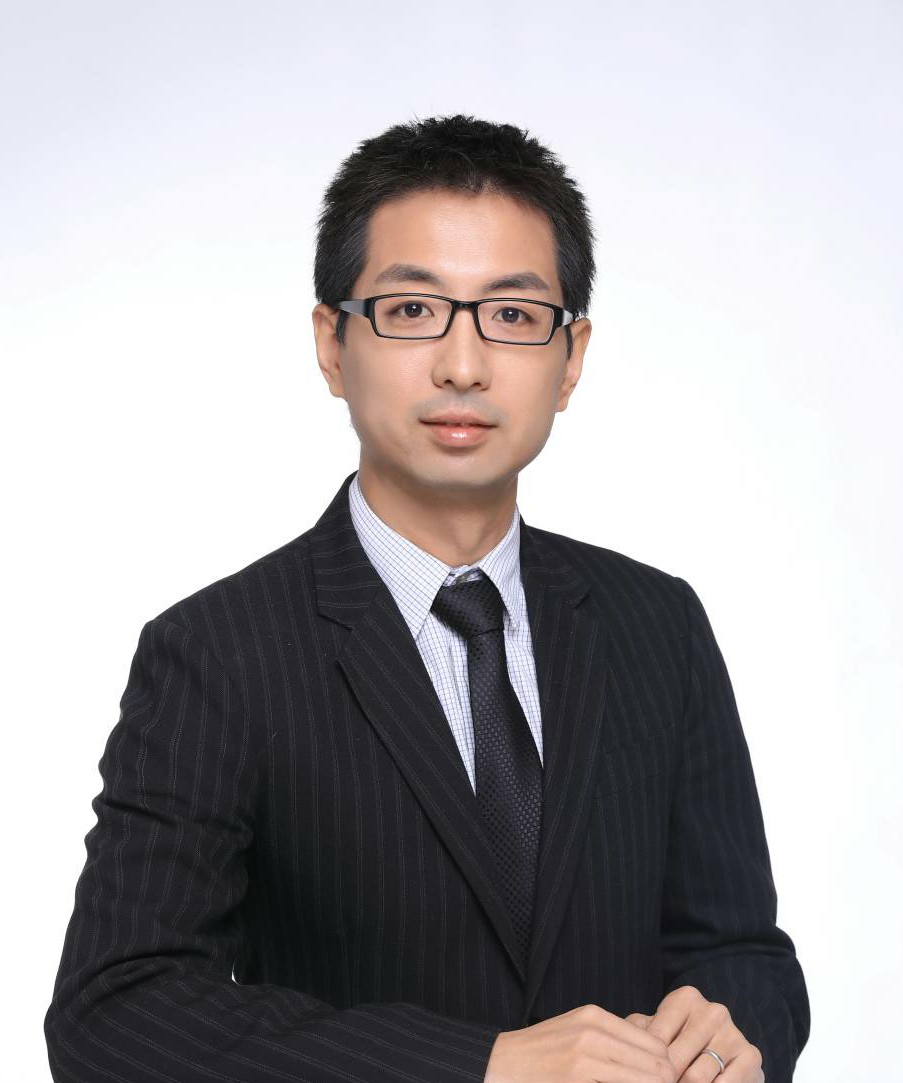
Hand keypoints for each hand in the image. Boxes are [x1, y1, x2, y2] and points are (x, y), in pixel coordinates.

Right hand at [484, 1003, 677, 1081]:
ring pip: (646, 1078)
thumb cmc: (542, 1053)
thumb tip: (657, 1056)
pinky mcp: (576, 1078)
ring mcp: (584, 1057)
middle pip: (656, 1064)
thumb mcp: (577, 1031)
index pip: (654, 1043)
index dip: (665, 1069)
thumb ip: (613, 1038)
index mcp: (595, 1016)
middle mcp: (593, 1031)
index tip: (663, 1081)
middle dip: (663, 1081)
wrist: (500, 1064)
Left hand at [626, 986, 763, 1081]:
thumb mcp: (657, 1031)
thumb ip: (637, 1032)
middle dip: (662, 1079)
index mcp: (686, 998)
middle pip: (675, 1060)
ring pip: (698, 1077)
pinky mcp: (751, 1056)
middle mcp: (713, 1011)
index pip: (656, 1038)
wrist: (724, 1054)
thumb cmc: (679, 1042)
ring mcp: (733, 1033)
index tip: (635, 1074)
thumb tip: (622, 1043)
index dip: (643, 1063)